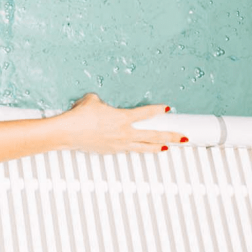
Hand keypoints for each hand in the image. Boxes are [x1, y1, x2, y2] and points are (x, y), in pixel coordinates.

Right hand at [57, 93, 186, 153]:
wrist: (67, 132)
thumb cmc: (79, 116)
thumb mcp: (91, 101)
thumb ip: (101, 101)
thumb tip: (100, 103)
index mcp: (122, 118)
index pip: (146, 113)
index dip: (158, 110)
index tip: (167, 109)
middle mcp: (125, 132)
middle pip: (154, 136)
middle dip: (171, 136)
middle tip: (184, 137)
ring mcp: (119, 144)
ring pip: (144, 147)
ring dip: (157, 147)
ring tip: (167, 148)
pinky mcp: (111, 151)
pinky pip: (129, 150)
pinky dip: (136, 149)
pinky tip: (139, 149)